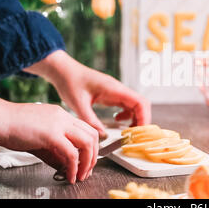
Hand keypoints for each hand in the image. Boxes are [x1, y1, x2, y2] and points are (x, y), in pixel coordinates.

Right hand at [0, 96, 98, 183]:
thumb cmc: (11, 127)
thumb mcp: (39, 138)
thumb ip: (54, 151)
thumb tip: (65, 166)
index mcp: (61, 115)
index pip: (86, 129)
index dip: (91, 147)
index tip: (87, 161)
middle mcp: (63, 117)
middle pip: (92, 135)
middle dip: (93, 156)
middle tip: (87, 170)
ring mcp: (59, 124)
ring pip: (87, 143)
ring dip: (87, 162)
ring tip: (80, 175)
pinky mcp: (51, 134)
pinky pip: (71, 153)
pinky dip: (74, 167)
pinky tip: (70, 176)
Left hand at [24, 50, 151, 137]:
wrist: (63, 71)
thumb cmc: (70, 83)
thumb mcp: (78, 104)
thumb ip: (90, 121)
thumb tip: (102, 136)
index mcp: (114, 89)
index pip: (140, 102)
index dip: (144, 117)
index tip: (140, 131)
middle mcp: (118, 89)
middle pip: (141, 104)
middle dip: (142, 120)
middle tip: (135, 135)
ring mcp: (116, 91)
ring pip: (135, 105)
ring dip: (135, 118)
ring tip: (127, 131)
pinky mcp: (112, 94)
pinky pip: (126, 105)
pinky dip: (127, 114)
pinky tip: (117, 120)